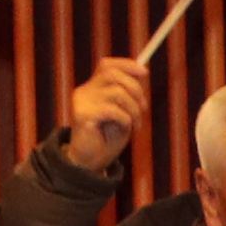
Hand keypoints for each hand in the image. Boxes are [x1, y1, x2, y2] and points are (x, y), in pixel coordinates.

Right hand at [63, 54, 149, 176]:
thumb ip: (127, 93)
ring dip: (134, 109)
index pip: (107, 65)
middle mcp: (84, 92)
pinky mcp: (82, 116)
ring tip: (135, 123)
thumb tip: (141, 72)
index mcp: (92, 88)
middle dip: (136, 89)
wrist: (91, 159)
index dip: (126, 65)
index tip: (144, 73)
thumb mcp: (122, 111)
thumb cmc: (109, 136)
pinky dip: (126, 119)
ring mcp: (81, 103)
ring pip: (117, 92)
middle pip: (112, 74)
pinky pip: (113, 110)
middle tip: (143, 108)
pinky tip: (125, 128)